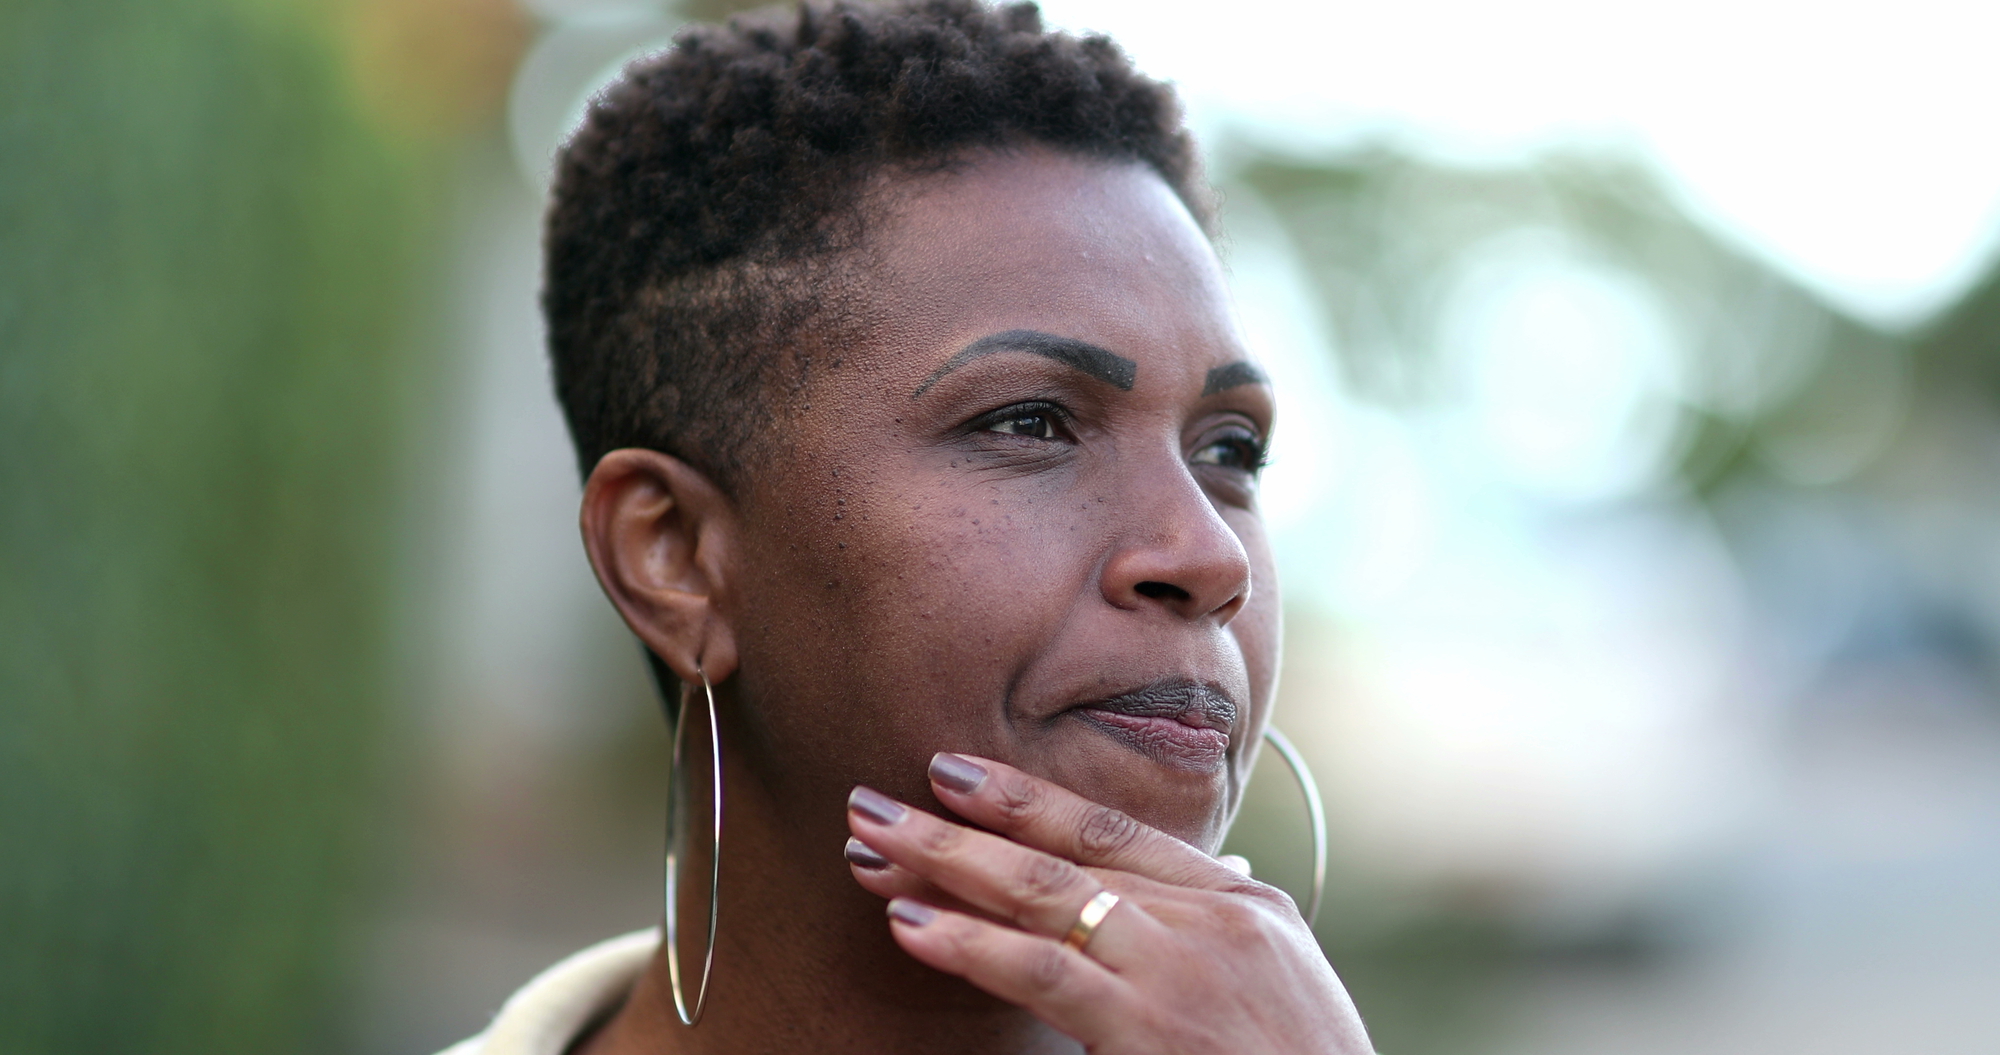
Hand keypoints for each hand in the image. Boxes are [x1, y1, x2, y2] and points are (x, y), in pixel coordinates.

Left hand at [844, 753, 1373, 1053]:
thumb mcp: (1280, 991)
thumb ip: (1223, 938)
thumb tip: (1196, 889)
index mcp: (1247, 906)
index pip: (1117, 831)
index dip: (1027, 799)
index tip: (953, 775)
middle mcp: (1216, 920)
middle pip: (1066, 852)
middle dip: (962, 824)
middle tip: (876, 801)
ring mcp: (1185, 969)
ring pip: (1044, 896)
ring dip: (946, 865)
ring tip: (869, 847)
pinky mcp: (1154, 1027)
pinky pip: (1044, 970)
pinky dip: (970, 941)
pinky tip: (913, 924)